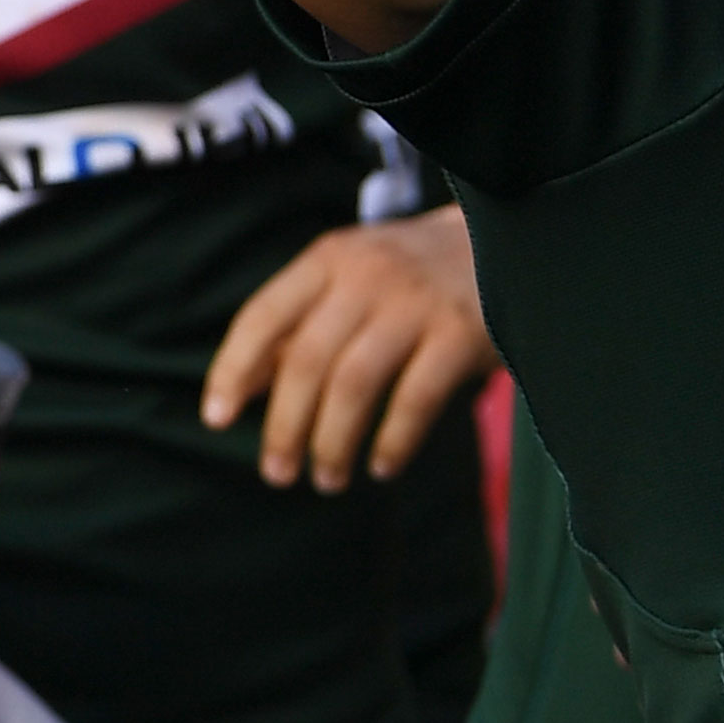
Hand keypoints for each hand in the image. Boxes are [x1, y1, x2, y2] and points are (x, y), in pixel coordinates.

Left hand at [203, 209, 495, 491]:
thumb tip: (244, 385)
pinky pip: (415, 399)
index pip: (262, 316)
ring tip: (326, 481)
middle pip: (305, 360)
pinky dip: (392, 440)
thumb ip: (301, 323)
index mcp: (328, 259)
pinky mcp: (462, 333)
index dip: (233, 370)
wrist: (507, 241)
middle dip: (284, 426)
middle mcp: (366, 276)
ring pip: (353, 384)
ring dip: (332, 442)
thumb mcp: (351, 277)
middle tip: (276, 473)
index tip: (217, 418)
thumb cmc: (411, 274)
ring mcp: (415, 303)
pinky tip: (381, 467)